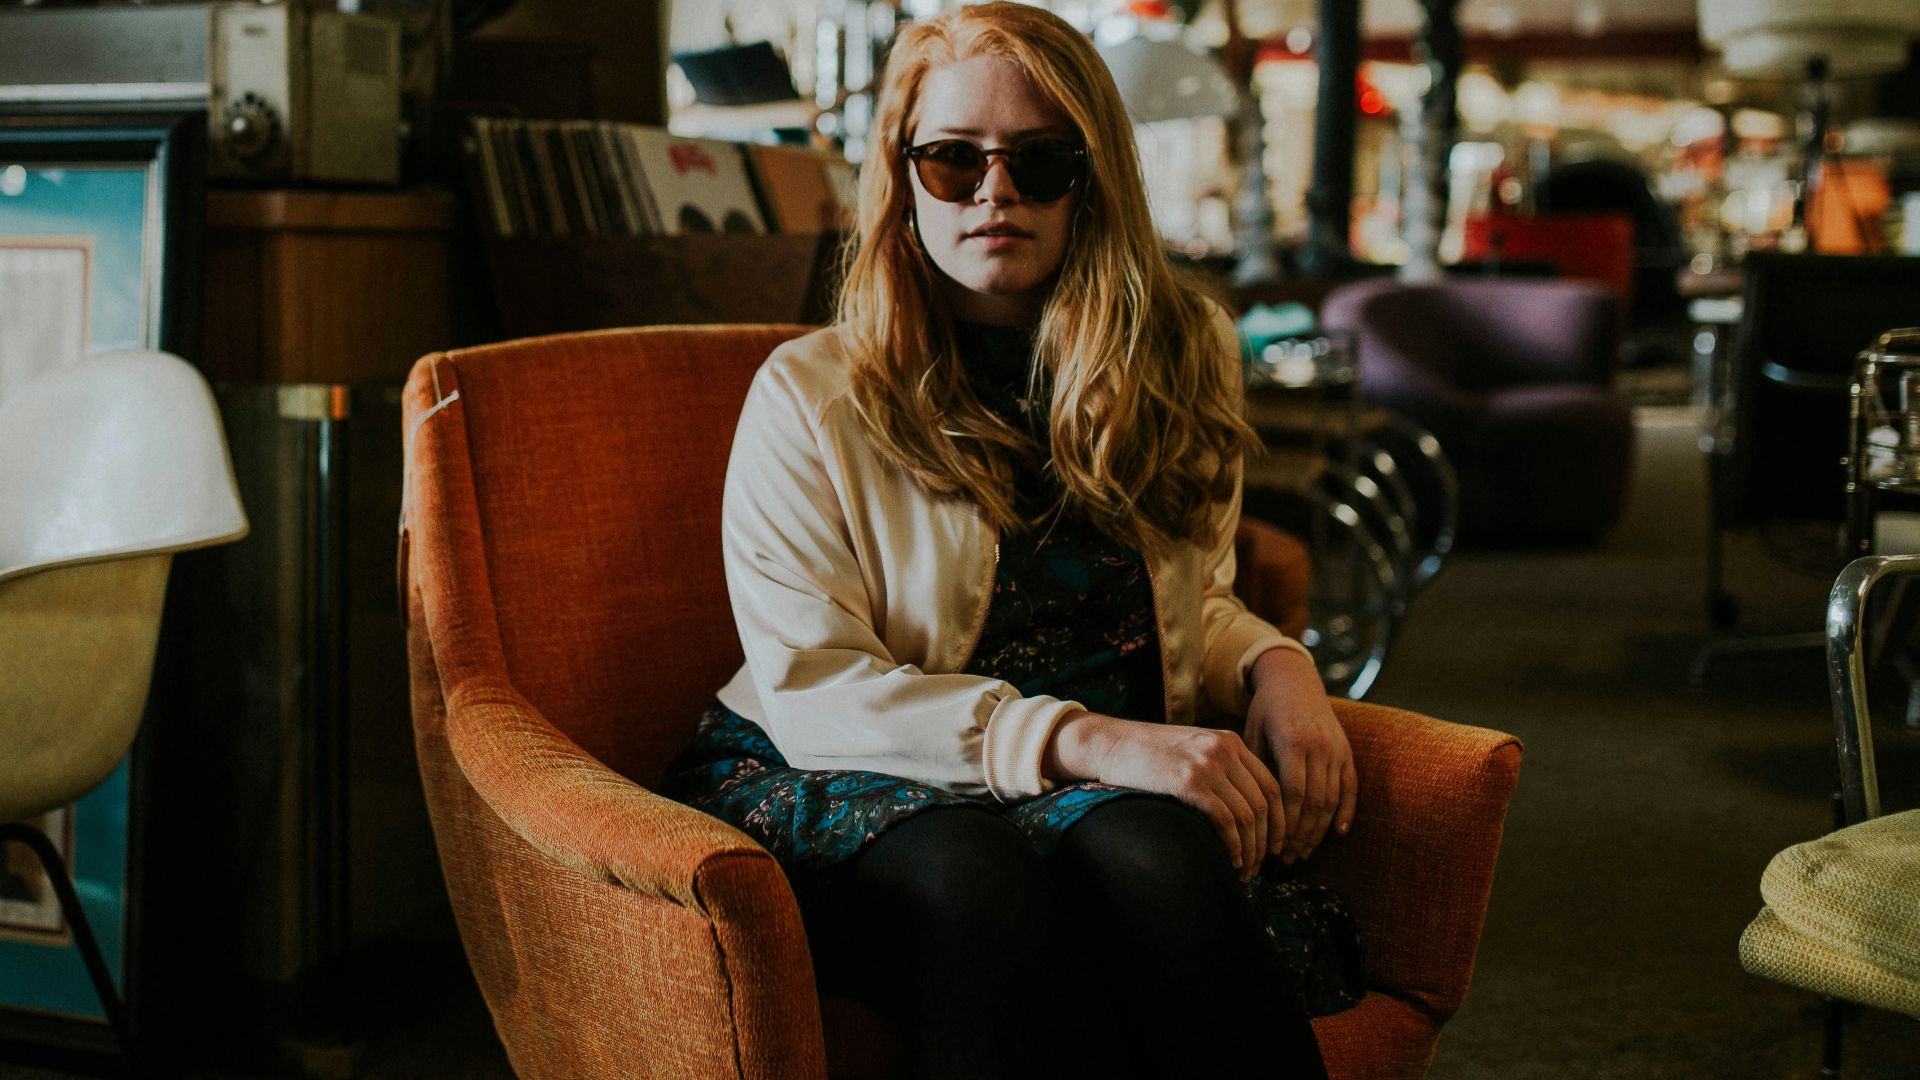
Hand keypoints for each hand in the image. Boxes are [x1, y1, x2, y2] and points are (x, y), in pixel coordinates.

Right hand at [1046, 711, 1284, 881]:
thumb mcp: (1191, 752)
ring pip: (1248, 816)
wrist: (1108, 743)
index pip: (1271, 785)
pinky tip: (1229, 861)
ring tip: (1244, 871)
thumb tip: (1244, 816)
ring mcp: (1207, 764)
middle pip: (1265, 803)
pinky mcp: (1189, 781)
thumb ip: (1220, 771)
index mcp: (1230, 742)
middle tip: (1261, 866)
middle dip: (1267, 841)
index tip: (1276, 846)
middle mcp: (1224, 749)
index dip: (1280, 821)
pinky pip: (1225, 820)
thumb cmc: (1146, 755)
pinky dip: (1233, 846)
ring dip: (1250, 850)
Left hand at [1244, 647, 1356, 863]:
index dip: (1284, 824)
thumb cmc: (1265, 710)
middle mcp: (1320, 747)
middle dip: (1301, 835)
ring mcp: (1337, 750)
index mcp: (1293, 742)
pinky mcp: (1347, 752)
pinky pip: (1351, 788)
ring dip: (1319, 830)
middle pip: (1315, 802)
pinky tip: (1337, 834)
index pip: (1293, 793)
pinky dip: (1347, 812)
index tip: (1273, 846)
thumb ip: (1255, 769)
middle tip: (1288, 859)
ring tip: (1304, 853)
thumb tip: (1246, 812)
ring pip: (1333, 799)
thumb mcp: (1252, 733)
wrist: (1295, 680)